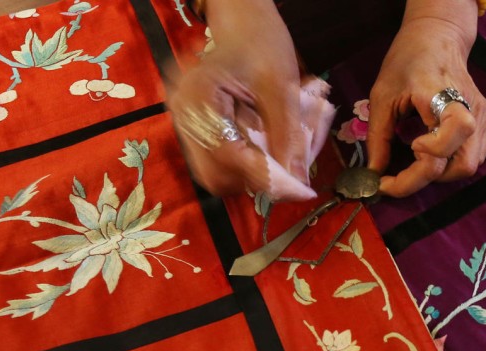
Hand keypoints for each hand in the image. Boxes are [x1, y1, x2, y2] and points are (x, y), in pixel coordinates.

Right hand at [167, 0, 308, 196]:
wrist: (242, 25)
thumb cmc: (261, 45)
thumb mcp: (282, 88)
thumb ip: (289, 137)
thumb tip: (299, 185)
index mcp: (199, 98)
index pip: (229, 155)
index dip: (267, 178)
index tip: (301, 190)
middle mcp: (184, 117)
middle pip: (216, 175)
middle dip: (256, 180)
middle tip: (288, 169)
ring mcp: (187, 127)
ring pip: (216, 176)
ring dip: (250, 176)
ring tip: (276, 156)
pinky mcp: (197, 133)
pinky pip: (218, 164)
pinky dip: (245, 166)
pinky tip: (263, 147)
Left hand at [366, 10, 485, 197]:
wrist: (438, 36)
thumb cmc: (407, 61)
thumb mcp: (382, 96)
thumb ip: (378, 137)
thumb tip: (374, 173)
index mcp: (441, 97)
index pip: (439, 151)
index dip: (412, 175)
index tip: (386, 180)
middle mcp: (471, 109)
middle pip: (461, 165)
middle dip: (427, 178)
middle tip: (401, 174)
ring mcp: (484, 116)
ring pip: (469, 166)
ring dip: (440, 173)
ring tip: (417, 160)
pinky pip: (474, 156)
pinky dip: (451, 163)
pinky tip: (433, 151)